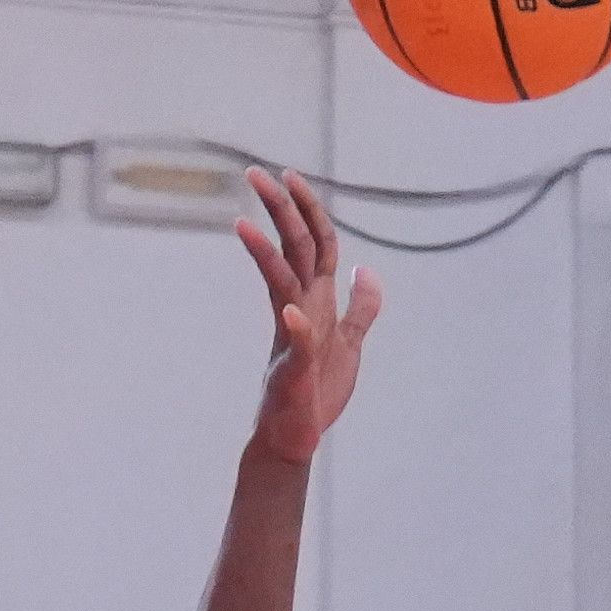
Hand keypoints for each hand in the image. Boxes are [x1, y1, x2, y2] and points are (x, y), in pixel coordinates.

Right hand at [230, 167, 386, 465]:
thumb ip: (360, 308)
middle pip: (292, 251)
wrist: (296, 436)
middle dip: (279, 212)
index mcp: (315, 302)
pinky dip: (296, 329)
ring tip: (243, 225)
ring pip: (281, 286)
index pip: (314, 245)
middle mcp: (299, 311)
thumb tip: (367, 270)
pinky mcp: (292, 370)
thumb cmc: (318, 391)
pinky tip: (291, 314)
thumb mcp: (350, 343)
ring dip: (265, 256)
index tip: (290, 177)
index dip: (309, 210)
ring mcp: (291, 338)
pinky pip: (295, 346)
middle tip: (255, 174)